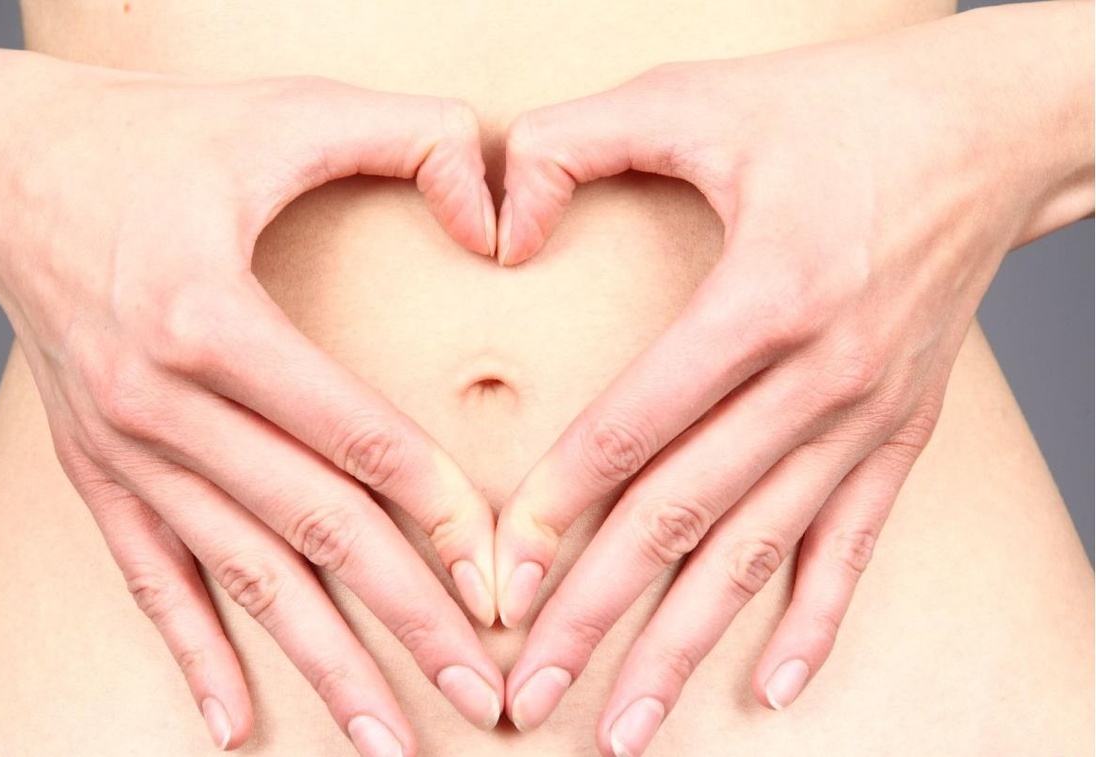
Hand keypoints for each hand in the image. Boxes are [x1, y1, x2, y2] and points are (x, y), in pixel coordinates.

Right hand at [0, 64, 503, 752]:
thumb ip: (413, 137)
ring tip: (388, 738)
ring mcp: (122, 449)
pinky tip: (233, 724)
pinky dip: (193, 652)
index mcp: (210, 319)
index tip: (504, 582)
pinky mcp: (96, 470)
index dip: (443, 517)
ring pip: (239, 577)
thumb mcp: (285, 109)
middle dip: (406, 623)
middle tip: (483, 696)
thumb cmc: (148, 137)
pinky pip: (147, 578)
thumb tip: (501, 216)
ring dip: (319, 665)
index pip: (356, 443)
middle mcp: (159, 403)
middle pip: (311, 533)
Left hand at [491, 7, 1090, 753]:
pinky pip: (855, 543)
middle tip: (528, 693)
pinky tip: (775, 684)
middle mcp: (820, 376)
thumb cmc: (838, 107)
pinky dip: (817, 619)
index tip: (495, 582)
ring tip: (625, 726)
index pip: (632, 431)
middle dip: (597, 615)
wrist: (989, 126)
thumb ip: (570, 143)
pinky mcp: (902, 430)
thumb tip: (496, 228)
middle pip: (685, 518)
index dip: (552, 511)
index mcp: (762, 297)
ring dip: (687, 646)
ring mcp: (868, 414)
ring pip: (761, 553)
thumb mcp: (694, 94)